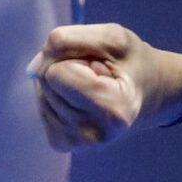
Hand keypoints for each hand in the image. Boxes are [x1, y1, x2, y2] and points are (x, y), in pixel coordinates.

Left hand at [33, 22, 181, 150]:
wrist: (148, 93)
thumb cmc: (131, 62)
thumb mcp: (112, 37)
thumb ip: (70, 39)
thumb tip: (33, 68)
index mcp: (113, 109)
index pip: (56, 73)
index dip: (72, 57)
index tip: (101, 65)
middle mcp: (93, 134)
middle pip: (46, 82)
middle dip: (66, 68)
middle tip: (97, 75)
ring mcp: (76, 144)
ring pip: (42, 93)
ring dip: (63, 82)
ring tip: (93, 86)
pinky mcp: (63, 144)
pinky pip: (42, 106)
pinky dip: (58, 96)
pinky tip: (82, 99)